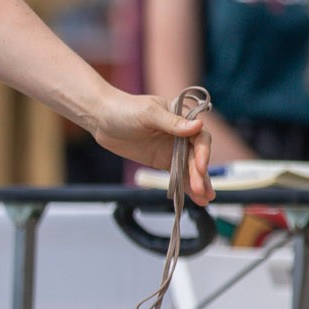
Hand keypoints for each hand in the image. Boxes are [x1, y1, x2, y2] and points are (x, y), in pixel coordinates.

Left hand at [89, 89, 213, 204]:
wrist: (102, 118)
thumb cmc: (125, 109)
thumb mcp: (148, 114)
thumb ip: (172, 122)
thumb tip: (198, 125)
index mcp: (182, 117)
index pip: (200, 137)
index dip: (202, 152)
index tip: (200, 166)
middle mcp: (182, 134)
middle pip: (196, 156)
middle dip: (199, 174)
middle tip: (202, 190)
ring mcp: (172, 148)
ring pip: (189, 167)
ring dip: (198, 182)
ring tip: (205, 199)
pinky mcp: (162, 160)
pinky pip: (177, 174)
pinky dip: (185, 185)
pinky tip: (194, 197)